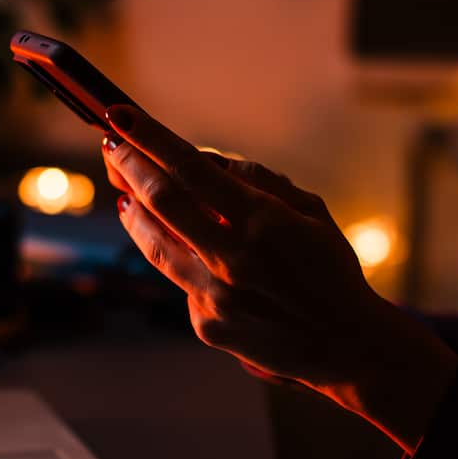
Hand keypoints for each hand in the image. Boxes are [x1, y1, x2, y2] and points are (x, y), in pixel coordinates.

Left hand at [102, 104, 457, 451]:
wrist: (346, 345)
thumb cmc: (329, 269)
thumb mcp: (310, 212)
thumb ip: (258, 181)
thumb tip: (204, 161)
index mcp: (264, 222)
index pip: (192, 168)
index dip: (150, 138)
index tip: (119, 113)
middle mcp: (233, 258)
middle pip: (161, 201)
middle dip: (129, 165)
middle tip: (111, 144)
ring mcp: (215, 296)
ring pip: (155, 244)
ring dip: (134, 212)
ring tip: (123, 191)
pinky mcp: (206, 325)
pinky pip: (181, 282)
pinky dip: (178, 260)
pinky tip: (177, 247)